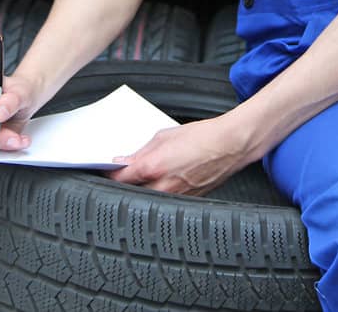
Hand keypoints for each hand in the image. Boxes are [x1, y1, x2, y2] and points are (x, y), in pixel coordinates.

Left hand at [108, 116, 252, 196]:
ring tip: (144, 177)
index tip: (106, 169)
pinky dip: (158, 193)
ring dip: (141, 190)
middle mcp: (162, 186)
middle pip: (130, 193)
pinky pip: (164, 200)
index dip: (109, 173)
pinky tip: (162, 181)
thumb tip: (126, 161)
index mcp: (153, 167)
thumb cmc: (202, 137)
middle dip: (124, 184)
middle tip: (122, 174)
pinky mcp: (187, 201)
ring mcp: (175, 197)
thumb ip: (142, 151)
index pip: (119, 178)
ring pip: (147, 199)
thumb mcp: (165, 136)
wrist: (231, 145)